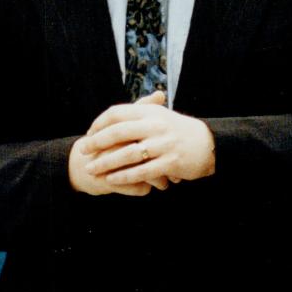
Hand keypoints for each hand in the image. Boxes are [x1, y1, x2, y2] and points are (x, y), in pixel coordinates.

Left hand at [81, 91, 215, 188]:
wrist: (208, 145)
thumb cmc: (180, 131)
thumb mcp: (161, 116)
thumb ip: (139, 113)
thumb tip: (113, 115)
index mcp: (151, 112)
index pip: (117, 113)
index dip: (100, 123)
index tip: (90, 132)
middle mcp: (156, 125)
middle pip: (118, 132)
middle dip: (97, 142)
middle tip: (83, 150)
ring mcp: (164, 144)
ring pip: (128, 154)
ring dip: (106, 162)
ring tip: (92, 169)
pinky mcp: (170, 162)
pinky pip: (142, 171)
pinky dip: (124, 176)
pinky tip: (112, 180)